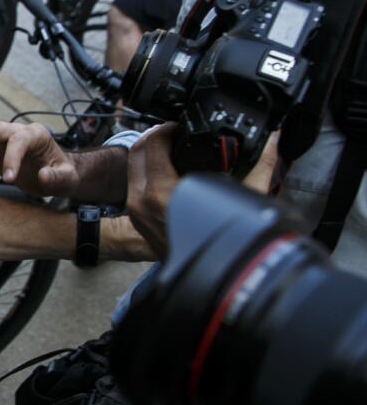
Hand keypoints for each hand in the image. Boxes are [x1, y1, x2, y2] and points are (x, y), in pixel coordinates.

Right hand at [0, 121, 79, 198]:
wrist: (56, 172)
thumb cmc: (63, 174)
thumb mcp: (67, 179)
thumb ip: (57, 177)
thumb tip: (42, 174)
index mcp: (37, 135)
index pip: (20, 140)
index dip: (12, 157)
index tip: (8, 178)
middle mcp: (17, 131)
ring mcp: (3, 137)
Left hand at [127, 125, 281, 258]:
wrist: (216, 279)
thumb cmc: (230, 244)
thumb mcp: (246, 199)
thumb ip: (261, 165)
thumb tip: (273, 140)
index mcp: (162, 193)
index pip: (152, 144)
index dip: (167, 128)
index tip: (181, 126)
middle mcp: (142, 202)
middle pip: (136, 151)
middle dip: (155, 136)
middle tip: (175, 132)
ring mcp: (136, 211)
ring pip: (131, 167)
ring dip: (149, 152)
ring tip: (173, 147)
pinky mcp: (137, 218)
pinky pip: (133, 183)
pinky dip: (146, 169)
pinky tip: (168, 168)